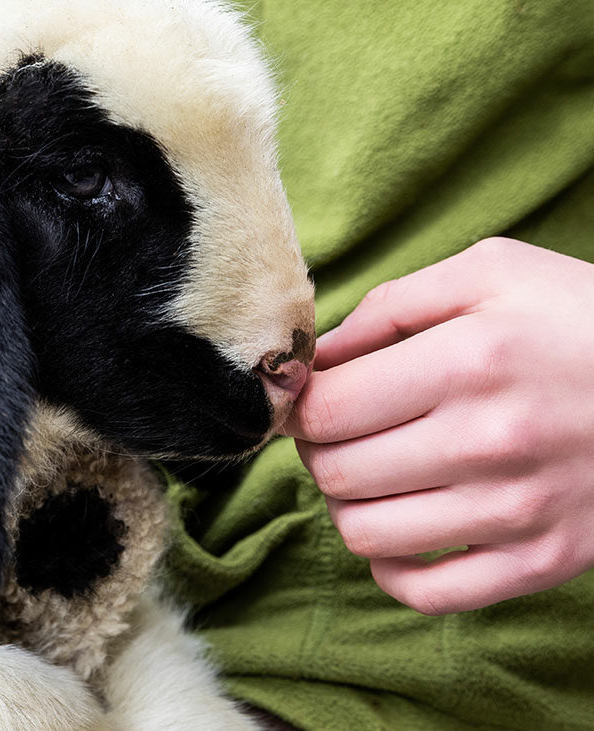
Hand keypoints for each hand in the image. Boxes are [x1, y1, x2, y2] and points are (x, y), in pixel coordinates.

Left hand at [293, 237, 593, 613]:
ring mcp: (518, 512)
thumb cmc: (579, 316)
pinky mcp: (544, 561)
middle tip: (345, 429)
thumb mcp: (491, 273)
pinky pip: (426, 593)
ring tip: (373, 470)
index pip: (325, 410)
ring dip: (349, 503)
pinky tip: (404, 523)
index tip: (312, 396)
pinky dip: (392, 564)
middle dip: (320, 449)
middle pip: (336, 472)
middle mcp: (488, 443)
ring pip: (366, 535)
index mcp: (466, 362)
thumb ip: (391, 305)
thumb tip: (318, 357)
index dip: (301, 405)